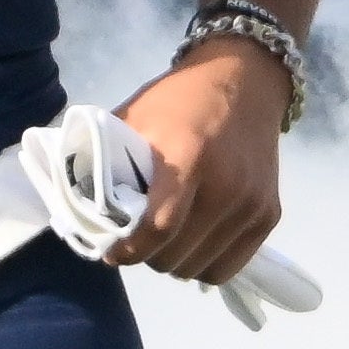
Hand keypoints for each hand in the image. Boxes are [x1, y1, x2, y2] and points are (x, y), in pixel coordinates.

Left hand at [110, 42, 289, 286]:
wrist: (245, 79)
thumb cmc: (180, 99)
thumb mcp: (136, 119)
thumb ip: (110, 162)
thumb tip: (80, 206)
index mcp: (189, 159)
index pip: (158, 229)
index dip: (129, 251)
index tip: (112, 252)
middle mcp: (227, 188)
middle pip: (176, 256)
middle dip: (149, 255)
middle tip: (139, 238)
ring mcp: (252, 205)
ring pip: (200, 269)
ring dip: (176, 261)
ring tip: (166, 239)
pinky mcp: (269, 216)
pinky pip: (228, 267)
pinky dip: (205, 263)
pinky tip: (193, 242)